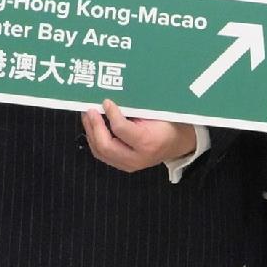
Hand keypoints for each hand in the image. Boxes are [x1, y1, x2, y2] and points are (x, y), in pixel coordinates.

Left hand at [82, 102, 199, 175]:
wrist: (178, 143)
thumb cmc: (168, 123)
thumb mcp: (157, 113)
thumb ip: (134, 109)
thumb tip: (111, 100)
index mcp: (148, 142)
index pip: (121, 129)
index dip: (110, 114)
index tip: (106, 101)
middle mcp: (137, 158)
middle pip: (106, 146)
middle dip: (94, 127)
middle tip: (90, 110)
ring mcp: (129, 165)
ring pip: (101, 152)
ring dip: (91, 133)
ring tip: (88, 116)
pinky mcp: (123, 166)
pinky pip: (103, 155)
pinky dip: (95, 140)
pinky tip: (93, 128)